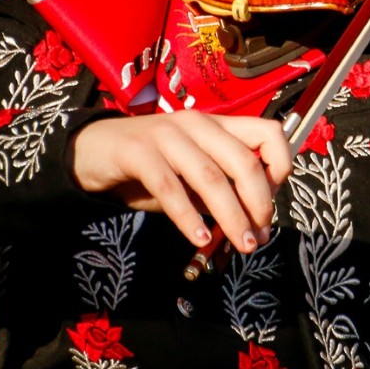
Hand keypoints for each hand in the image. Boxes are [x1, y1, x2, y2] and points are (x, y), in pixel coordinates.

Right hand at [71, 112, 291, 253]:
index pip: (268, 132)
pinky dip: (188, 216)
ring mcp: (166, 135)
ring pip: (211, 176)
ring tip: (241, 244)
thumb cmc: (147, 168)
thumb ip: (219, 194)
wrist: (89, 153)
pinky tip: (199, 238)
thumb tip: (255, 227)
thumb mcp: (190, 179)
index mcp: (216, 126)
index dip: (280, 166)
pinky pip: (169, 186)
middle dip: (259, 203)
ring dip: (231, 215)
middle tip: (259, 236)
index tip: (273, 201)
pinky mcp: (137, 151)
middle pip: (244, 160)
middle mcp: (196, 124)